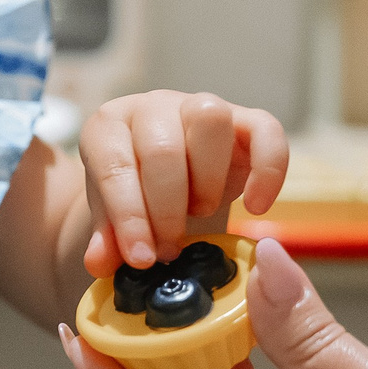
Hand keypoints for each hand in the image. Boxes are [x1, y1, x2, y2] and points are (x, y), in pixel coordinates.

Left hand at [78, 91, 289, 273]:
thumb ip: (107, 240)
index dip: (129, 217)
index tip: (142, 260)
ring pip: (210, 120)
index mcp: (108, 127)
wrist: (165, 181)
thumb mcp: (113, 220)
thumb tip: (99, 263)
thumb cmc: (134, 196)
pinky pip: (266, 130)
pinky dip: (267, 171)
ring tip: (200, 214)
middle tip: (170, 247)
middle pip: (162, 149)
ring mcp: (198, 106)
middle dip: (167, 210)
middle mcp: (152, 107)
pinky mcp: (246, 119)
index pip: (114, 165)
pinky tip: (255, 207)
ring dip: (207, 181)